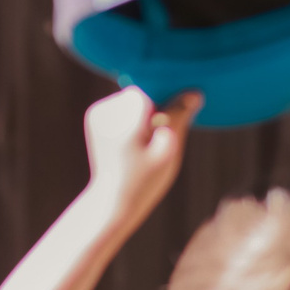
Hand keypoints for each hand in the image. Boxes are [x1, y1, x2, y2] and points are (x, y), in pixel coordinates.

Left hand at [82, 87, 199, 221]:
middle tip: (156, 140)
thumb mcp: (168, 151)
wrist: (112, 200)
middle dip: (156, 110)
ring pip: (133, 100)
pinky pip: (122, 106)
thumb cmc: (145, 180)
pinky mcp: (95, 116)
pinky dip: (131, 118)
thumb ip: (178, 118)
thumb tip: (194, 92)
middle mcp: (108, 110)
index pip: (155, 89)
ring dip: (143, 114)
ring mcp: (98, 112)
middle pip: (143, 93)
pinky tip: (131, 140)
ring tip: (143, 143)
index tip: (172, 123)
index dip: (170, 101)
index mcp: (127, 118)